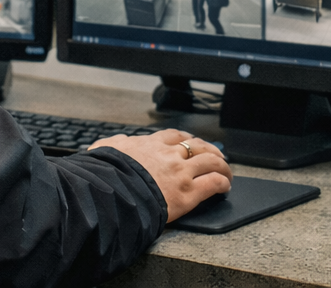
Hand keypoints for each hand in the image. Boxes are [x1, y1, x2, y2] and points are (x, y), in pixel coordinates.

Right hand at [89, 129, 231, 221]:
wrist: (111, 194)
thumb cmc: (106, 175)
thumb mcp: (104, 152)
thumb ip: (110, 146)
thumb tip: (104, 144)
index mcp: (150, 145)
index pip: (174, 136)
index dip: (187, 139)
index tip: (192, 142)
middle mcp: (169, 155)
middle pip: (198, 145)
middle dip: (210, 149)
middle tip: (217, 154)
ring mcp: (181, 173)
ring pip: (211, 161)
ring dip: (222, 165)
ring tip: (226, 171)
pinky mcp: (188, 192)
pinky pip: (213, 183)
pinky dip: (223, 183)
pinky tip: (226, 186)